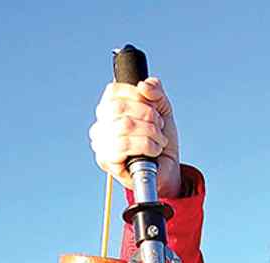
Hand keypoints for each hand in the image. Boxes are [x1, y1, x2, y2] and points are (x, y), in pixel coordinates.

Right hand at [88, 77, 180, 196]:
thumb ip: (156, 92)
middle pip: (118, 107)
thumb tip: (144, 86)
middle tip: (159, 125)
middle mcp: (101, 124)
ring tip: (160, 140)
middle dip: (147, 114)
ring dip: (149, 131)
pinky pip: (123, 146)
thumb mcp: (163, 109)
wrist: (168, 169)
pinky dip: (145, 146)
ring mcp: (101, 143)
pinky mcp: (107, 161)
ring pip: (124, 126)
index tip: (153, 107)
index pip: (113, 92)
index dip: (136, 94)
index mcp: (109, 109)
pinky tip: (154, 151)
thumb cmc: (160, 139)